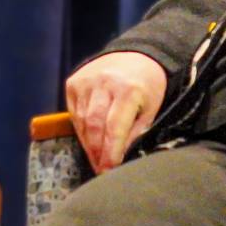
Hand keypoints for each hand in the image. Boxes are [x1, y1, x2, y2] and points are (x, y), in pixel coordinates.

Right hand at [65, 51, 168, 173]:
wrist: (136, 55)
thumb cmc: (148, 86)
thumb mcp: (152, 108)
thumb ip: (137, 131)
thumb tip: (121, 157)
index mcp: (128, 89)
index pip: (115, 127)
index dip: (111, 151)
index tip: (110, 170)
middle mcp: (103, 83)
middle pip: (95, 125)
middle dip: (97, 152)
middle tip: (100, 170)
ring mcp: (86, 81)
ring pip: (82, 120)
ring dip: (88, 143)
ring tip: (95, 160)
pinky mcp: (73, 82)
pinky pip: (74, 112)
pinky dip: (80, 129)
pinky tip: (88, 140)